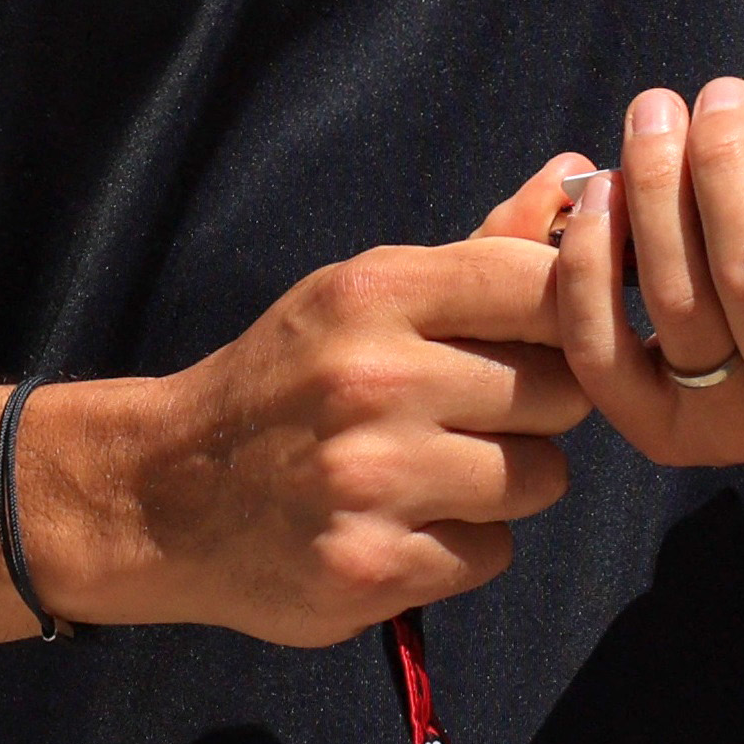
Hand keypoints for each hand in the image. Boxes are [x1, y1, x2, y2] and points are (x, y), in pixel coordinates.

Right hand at [20, 186, 590, 648]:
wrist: (166, 492)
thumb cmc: (287, 380)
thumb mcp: (360, 294)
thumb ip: (480, 249)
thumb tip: (577, 175)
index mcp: (371, 293)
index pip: (541, 284)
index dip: (568, 315)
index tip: (544, 338)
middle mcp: (373, 381)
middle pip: (561, 392)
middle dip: (535, 409)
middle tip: (471, 414)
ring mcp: (370, 480)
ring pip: (541, 478)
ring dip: (505, 483)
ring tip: (437, 472)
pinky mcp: (369, 568)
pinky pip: (492, 553)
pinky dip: (462, 546)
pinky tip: (405, 526)